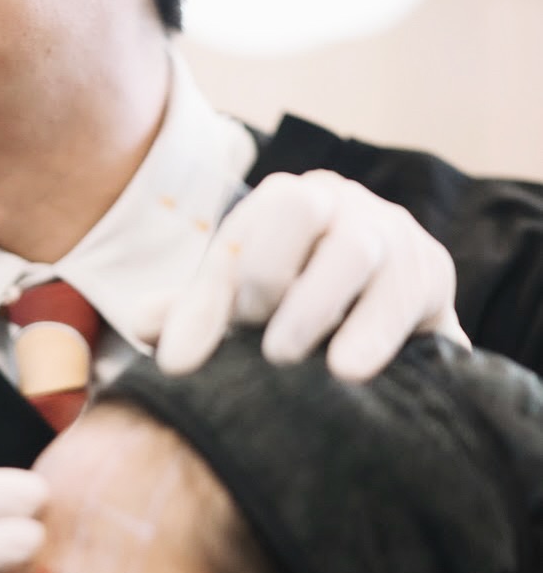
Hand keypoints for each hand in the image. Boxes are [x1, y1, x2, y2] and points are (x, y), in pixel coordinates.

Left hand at [142, 170, 469, 380]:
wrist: (389, 319)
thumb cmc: (299, 302)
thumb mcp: (244, 304)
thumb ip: (195, 312)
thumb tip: (142, 323)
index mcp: (283, 202)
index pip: (237, 235)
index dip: (204, 300)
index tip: (180, 364)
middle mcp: (338, 203)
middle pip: (296, 206)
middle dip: (263, 271)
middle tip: (246, 338)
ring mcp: (389, 233)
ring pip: (354, 250)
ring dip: (312, 306)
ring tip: (282, 355)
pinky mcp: (432, 273)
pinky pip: (406, 295)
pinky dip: (374, 333)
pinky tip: (348, 370)